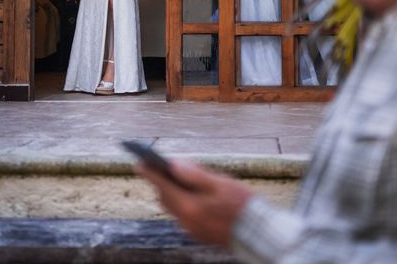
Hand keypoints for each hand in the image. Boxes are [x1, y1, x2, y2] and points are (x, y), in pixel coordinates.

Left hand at [136, 159, 253, 247]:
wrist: (257, 233)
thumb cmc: (241, 204)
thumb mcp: (220, 183)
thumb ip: (195, 174)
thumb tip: (174, 164)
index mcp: (190, 206)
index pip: (163, 186)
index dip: (150, 173)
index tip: (139, 162)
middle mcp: (186, 220)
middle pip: (165, 198)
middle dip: (159, 182)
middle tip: (156, 167)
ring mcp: (191, 229)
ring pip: (173, 208)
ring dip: (170, 193)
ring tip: (173, 178)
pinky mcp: (198, 234)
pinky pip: (183, 216)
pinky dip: (181, 202)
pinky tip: (191, 194)